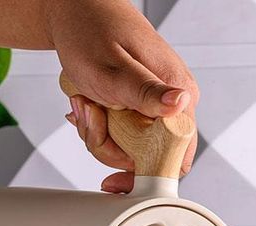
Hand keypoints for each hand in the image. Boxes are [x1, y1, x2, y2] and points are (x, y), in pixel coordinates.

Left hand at [44, 0, 198, 192]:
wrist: (75, 11)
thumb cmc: (92, 30)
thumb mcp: (113, 68)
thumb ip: (146, 91)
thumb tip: (180, 105)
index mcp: (179, 94)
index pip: (176, 158)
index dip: (144, 174)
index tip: (112, 180)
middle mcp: (173, 104)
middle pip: (147, 159)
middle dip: (109, 147)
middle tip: (89, 115)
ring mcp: (156, 108)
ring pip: (128, 151)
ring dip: (98, 135)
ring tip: (85, 102)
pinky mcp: (139, 109)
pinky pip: (119, 138)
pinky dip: (97, 128)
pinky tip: (88, 105)